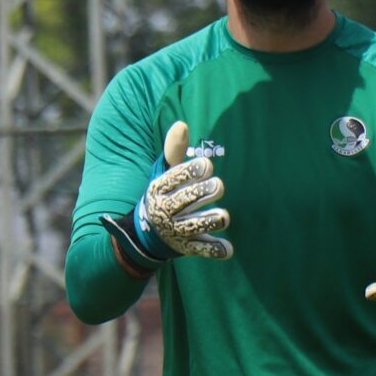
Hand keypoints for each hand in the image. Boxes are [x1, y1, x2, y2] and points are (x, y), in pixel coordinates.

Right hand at [100, 121, 231, 267]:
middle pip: (186, 201)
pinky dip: (214, 250)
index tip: (207, 165)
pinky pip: (201, 250)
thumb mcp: (164, 172)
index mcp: (158, 189)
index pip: (174, 178)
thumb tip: (182, 124)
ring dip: (210, 221)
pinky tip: (228, 249)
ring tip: (223, 216)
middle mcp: (164, 211)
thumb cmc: (165, 194)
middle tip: (218, 186)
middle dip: (204, 192)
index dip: (192, 171)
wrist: (147, 233)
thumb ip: (174, 150)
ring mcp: (175, 231)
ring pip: (194, 226)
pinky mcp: (186, 248)